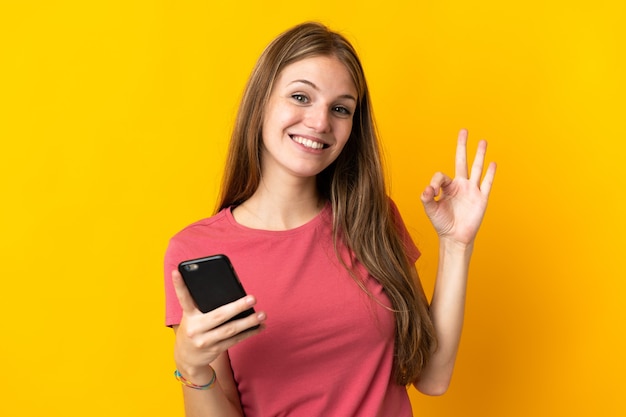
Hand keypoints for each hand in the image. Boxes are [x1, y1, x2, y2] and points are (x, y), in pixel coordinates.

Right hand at [172, 270, 265, 382]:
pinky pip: (235, 340)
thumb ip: (203, 306)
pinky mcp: (215, 350)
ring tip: (262, 314)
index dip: (179, 285)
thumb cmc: (193, 330)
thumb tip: (231, 294)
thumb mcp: (191, 318)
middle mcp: (194, 328)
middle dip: (237, 306)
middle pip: (219, 315)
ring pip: (230, 330)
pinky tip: (260, 326)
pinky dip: (249, 333)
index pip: (184, 298)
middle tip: (253, 298)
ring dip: (249, 322)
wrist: (185, 359)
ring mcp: (205, 341)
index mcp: (188, 316)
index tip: (177, 271)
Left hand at [420, 129, 496, 246]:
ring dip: (479, 154)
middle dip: (462, 146)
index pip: (441, 175)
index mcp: (447, 187)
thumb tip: (427, 189)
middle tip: (464, 131)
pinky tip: (493, 163)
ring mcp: (472, 190)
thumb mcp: (430, 210)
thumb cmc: (442, 224)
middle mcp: (460, 185)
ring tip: (482, 141)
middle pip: (461, 161)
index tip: (431, 193)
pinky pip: (486, 183)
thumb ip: (426, 198)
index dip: (435, 182)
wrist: (454, 238)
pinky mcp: (481, 198)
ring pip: (476, 168)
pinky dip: (490, 173)